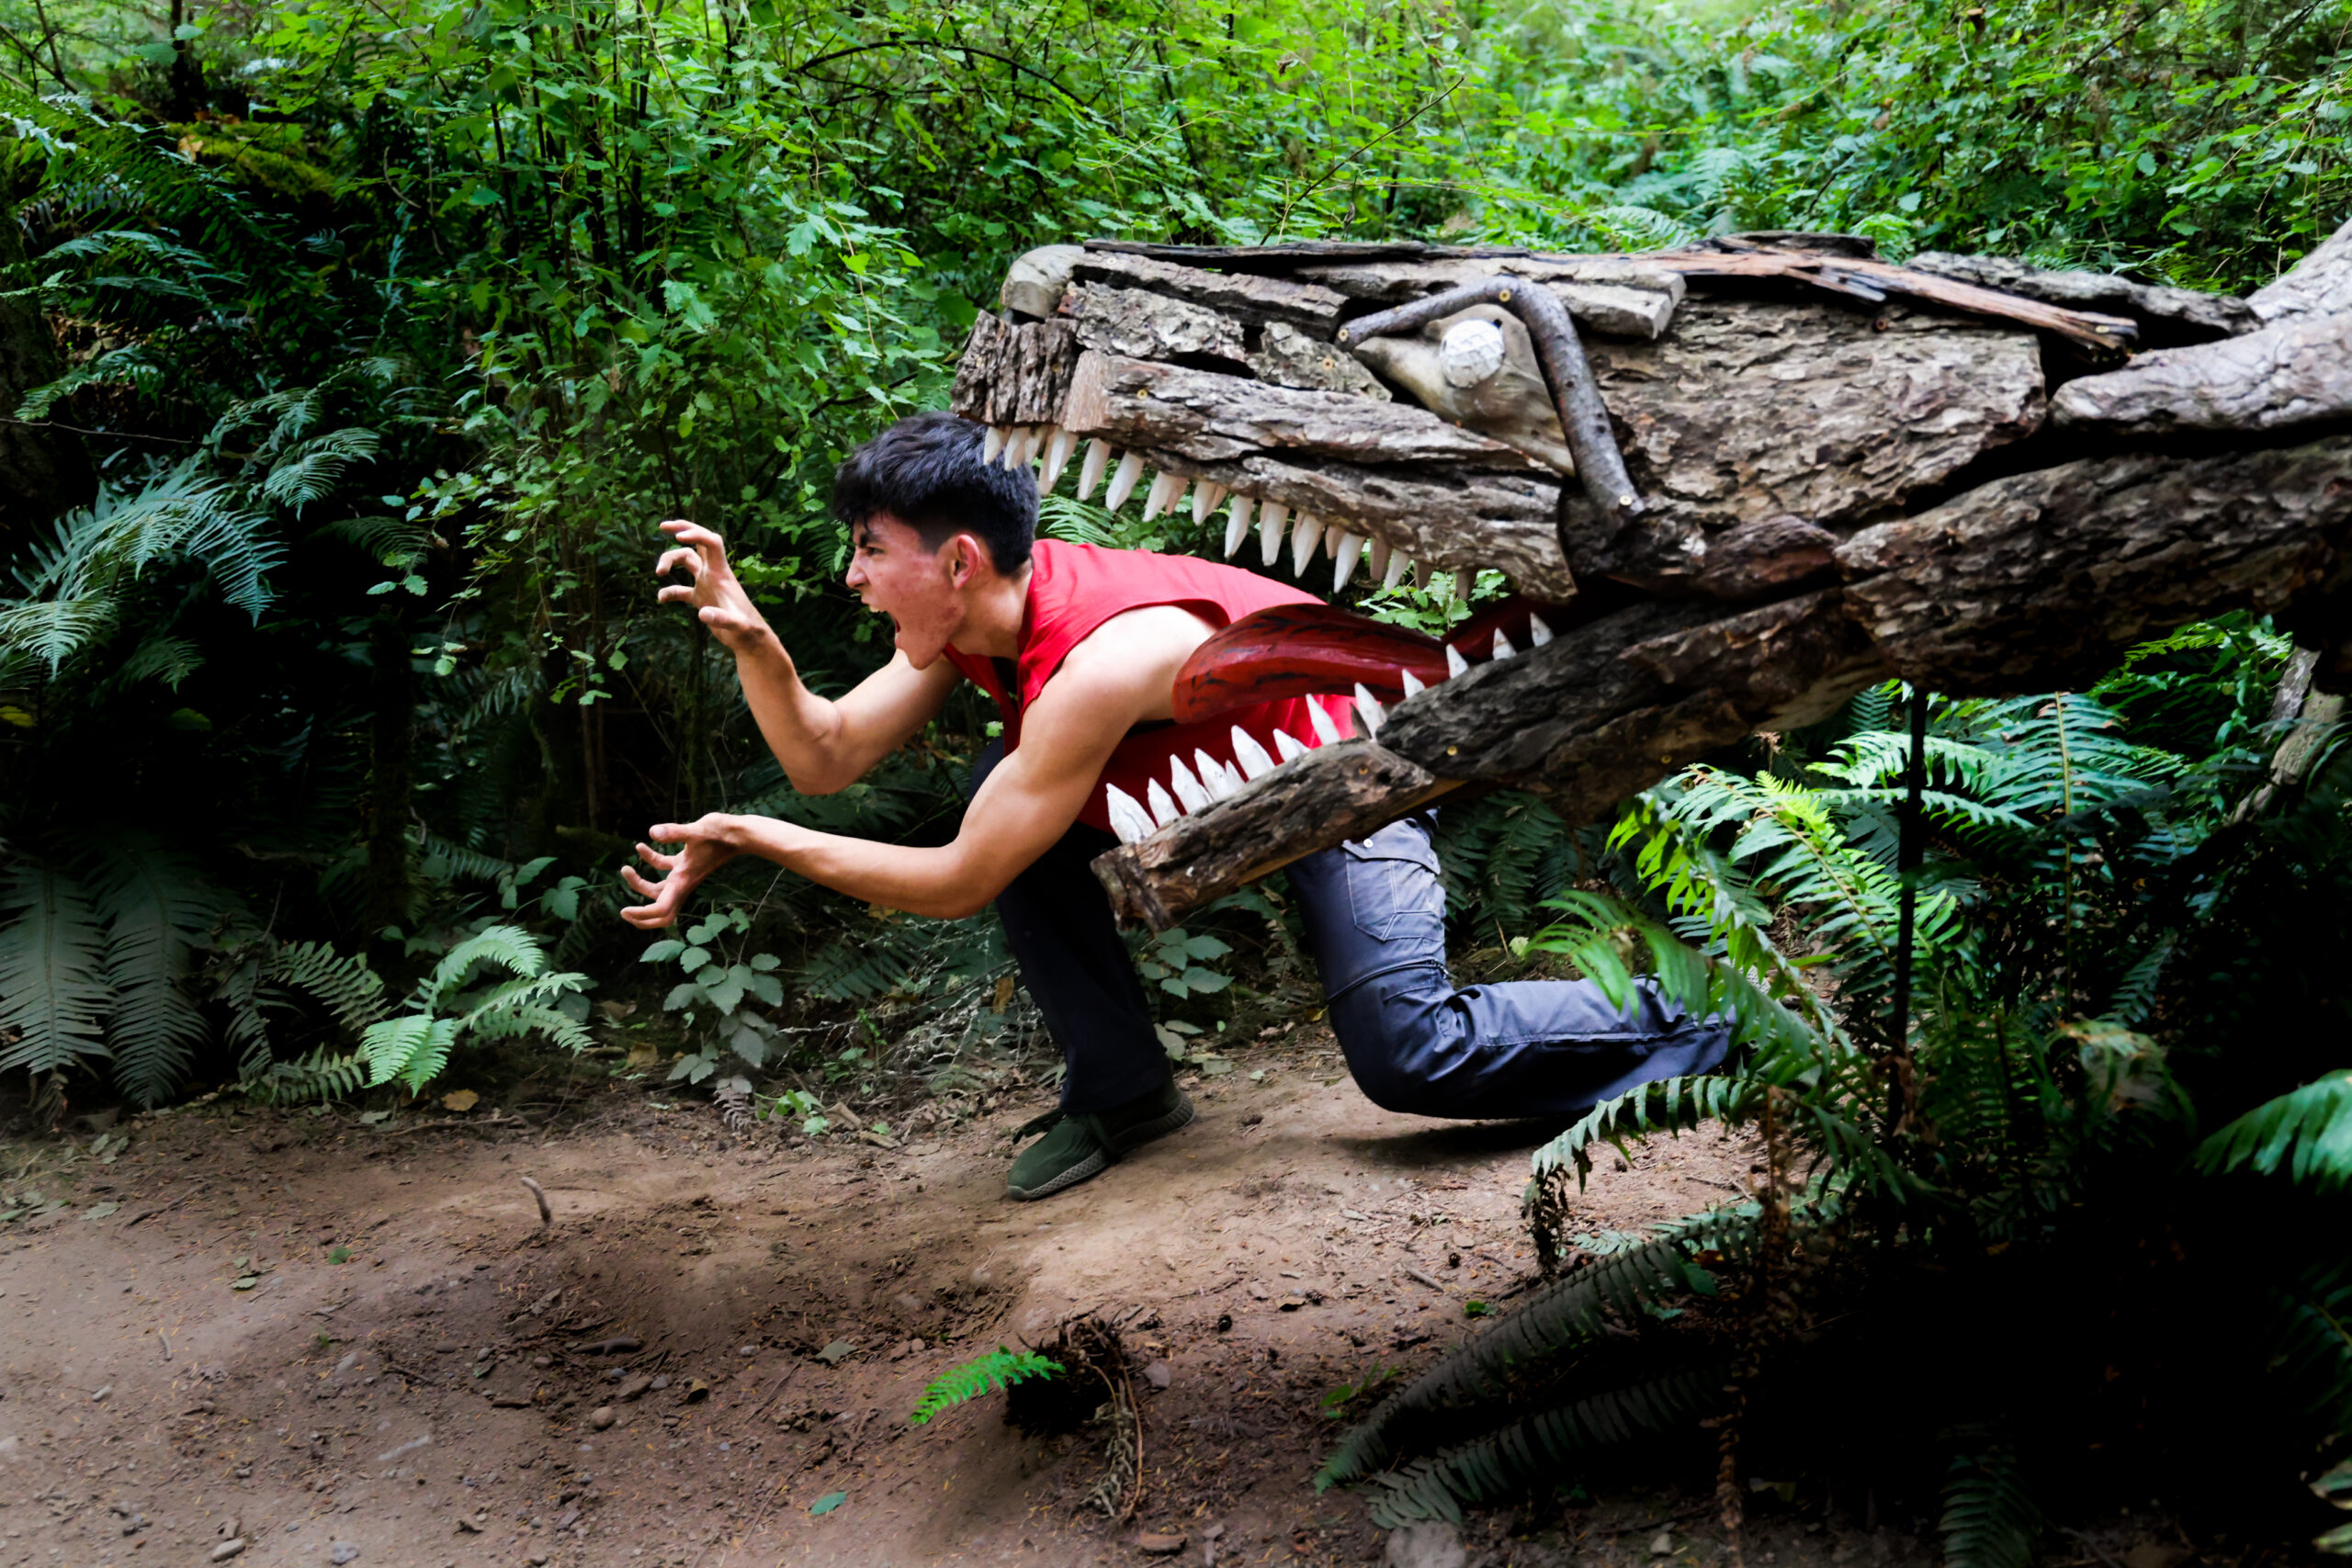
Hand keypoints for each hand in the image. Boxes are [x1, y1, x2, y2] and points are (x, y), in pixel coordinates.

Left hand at [619, 815, 744, 928]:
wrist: (739, 834)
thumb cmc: (720, 833)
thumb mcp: (695, 831)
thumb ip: (674, 832)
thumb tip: (653, 832)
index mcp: (683, 881)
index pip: (661, 910)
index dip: (643, 915)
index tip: (625, 911)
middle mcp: (683, 882)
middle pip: (660, 910)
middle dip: (642, 915)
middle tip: (624, 910)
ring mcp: (684, 874)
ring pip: (658, 890)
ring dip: (640, 885)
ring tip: (625, 869)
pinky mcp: (685, 862)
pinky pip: (664, 869)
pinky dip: (650, 861)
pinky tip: (640, 846)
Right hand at [655, 519, 775, 657]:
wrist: (749, 640)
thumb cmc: (747, 631)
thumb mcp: (736, 625)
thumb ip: (722, 619)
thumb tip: (704, 614)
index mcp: (721, 573)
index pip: (711, 542)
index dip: (696, 534)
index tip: (678, 537)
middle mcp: (713, 574)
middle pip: (698, 542)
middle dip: (682, 529)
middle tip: (662, 526)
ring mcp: (706, 585)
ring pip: (686, 561)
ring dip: (670, 561)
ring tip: (659, 573)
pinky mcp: (702, 598)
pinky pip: (681, 589)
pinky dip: (669, 591)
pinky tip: (661, 599)